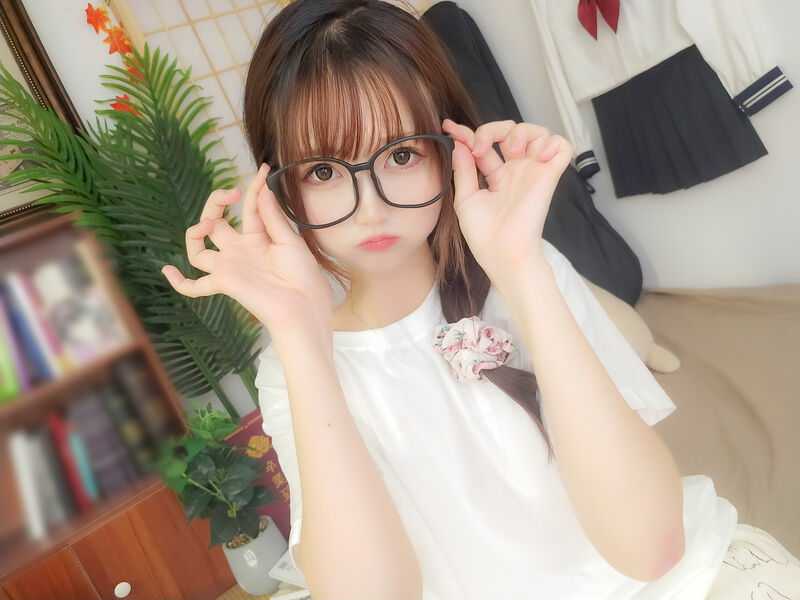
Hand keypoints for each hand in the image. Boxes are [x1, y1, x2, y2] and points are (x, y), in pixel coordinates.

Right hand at [161, 163, 334, 345]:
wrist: (304, 305)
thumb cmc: (303, 275)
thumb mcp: (290, 240)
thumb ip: (272, 216)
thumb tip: (262, 188)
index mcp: (258, 237)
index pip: (249, 206)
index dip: (254, 186)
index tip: (263, 169)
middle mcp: (240, 250)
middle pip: (215, 221)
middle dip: (215, 202)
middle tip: (230, 193)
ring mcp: (230, 266)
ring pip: (198, 249)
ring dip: (196, 230)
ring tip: (207, 223)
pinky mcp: (223, 283)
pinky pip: (195, 287)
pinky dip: (179, 282)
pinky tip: (168, 270)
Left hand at [442, 118, 571, 285]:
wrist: (502, 252)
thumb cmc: (484, 235)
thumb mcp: (465, 199)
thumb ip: (463, 170)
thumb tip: (459, 144)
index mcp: (496, 177)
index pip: (485, 145)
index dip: (468, 133)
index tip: (450, 129)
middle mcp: (516, 171)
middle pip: (511, 130)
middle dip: (492, 129)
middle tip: (480, 148)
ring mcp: (533, 171)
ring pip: (538, 132)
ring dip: (522, 132)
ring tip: (512, 151)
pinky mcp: (549, 175)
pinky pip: (562, 146)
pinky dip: (552, 142)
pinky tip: (537, 154)